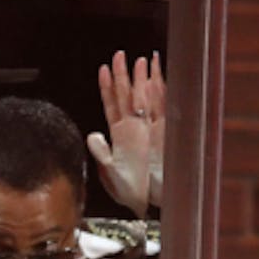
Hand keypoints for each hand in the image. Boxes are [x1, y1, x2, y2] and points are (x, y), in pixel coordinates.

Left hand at [86, 50, 163, 216]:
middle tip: (119, 55)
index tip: (103, 69)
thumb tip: (92, 134)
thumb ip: (101, 153)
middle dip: (123, 75)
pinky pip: (163, 109)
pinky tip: (158, 79)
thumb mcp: (110, 173)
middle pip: (127, 97)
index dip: (107, 88)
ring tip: (141, 60)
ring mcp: (150, 129)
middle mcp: (134, 129)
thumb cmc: (132, 192)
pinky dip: (161, 93)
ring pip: (145, 99)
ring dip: (143, 80)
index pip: (111, 105)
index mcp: (119, 136)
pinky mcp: (166, 134)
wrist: (154, 204)